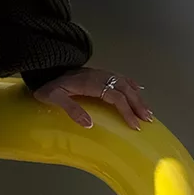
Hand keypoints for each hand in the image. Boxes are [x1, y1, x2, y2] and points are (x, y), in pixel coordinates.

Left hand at [30, 66, 152, 130]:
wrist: (45, 69)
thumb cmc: (49, 86)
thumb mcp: (53, 98)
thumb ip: (70, 109)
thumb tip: (89, 124)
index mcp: (89, 82)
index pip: (114, 96)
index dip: (126, 110)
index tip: (134, 124)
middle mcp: (98, 76)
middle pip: (124, 89)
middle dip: (137, 104)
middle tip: (147, 120)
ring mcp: (100, 73)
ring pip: (124, 83)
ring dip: (137, 97)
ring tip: (147, 112)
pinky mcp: (100, 74)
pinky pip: (120, 77)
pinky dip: (132, 84)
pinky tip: (139, 91)